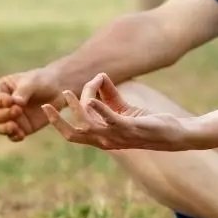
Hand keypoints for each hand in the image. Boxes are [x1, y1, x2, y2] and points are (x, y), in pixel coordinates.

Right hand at [0, 67, 62, 141]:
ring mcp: (11, 118)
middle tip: (18, 110)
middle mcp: (3, 105)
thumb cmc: (42, 81)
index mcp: (1, 89)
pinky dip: (15, 136)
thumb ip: (23, 91)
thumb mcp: (33, 82)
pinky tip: (21, 134)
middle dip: (4, 114)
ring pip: (0, 127)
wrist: (58, 90)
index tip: (10, 101)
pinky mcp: (22, 127)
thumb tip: (16, 103)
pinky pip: (13, 135)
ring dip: (5, 128)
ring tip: (14, 126)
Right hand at [42, 72, 188, 150]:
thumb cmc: (148, 123)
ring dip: (77, 108)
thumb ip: (110, 94)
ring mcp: (117, 137)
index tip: (47, 107)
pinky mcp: (130, 128)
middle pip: (73, 135)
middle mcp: (107, 141)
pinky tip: (92, 98)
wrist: (173, 134)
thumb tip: (98, 76)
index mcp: (103, 138)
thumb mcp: (124, 108)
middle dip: (57, 122)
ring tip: (69, 93)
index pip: (74, 134)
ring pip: (88, 124)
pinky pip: (111, 119)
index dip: (58, 123)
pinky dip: (100, 108)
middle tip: (44, 107)